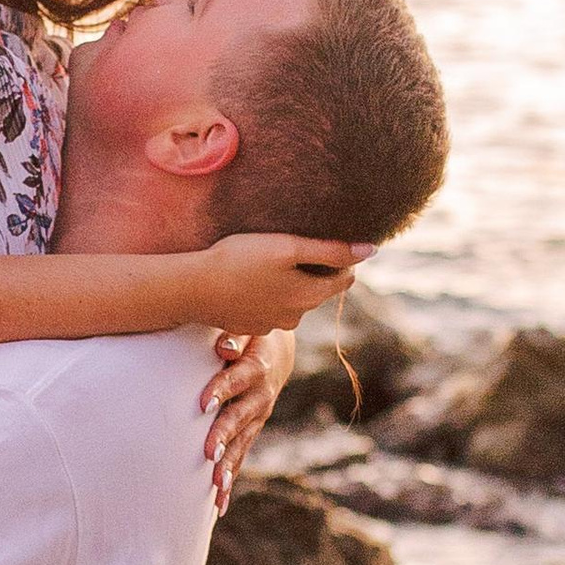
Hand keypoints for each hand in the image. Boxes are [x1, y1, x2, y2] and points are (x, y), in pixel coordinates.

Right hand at [193, 234, 374, 336]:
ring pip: (294, 299)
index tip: (324, 239)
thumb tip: (371, 250)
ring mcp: (272, 325)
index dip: (342, 257)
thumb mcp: (288, 248)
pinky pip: (270, 307)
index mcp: (309, 296)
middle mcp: (296, 317)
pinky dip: (267, 293)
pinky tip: (249, 278)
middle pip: (319, 289)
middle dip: (315, 270)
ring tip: (268, 261)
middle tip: (293, 245)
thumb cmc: (239, 261)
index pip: (345, 279)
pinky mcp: (251, 325)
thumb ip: (331, 250)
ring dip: (289, 282)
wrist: (193, 288)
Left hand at [200, 328, 293, 511]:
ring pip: (242, 444)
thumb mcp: (246, 328)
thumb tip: (222, 346)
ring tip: (215, 486)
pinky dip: (230, 480)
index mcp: (257, 367)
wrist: (274, 351)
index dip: (222, 389)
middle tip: (208, 453)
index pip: (239, 378)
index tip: (203, 402)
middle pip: (241, 418)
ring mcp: (258, 418)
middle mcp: (261, 397)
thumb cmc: (249, 334)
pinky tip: (218, 504)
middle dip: (225, 435)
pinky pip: (241, 457)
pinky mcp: (252, 433)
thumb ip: (234, 336)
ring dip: (229, 465)